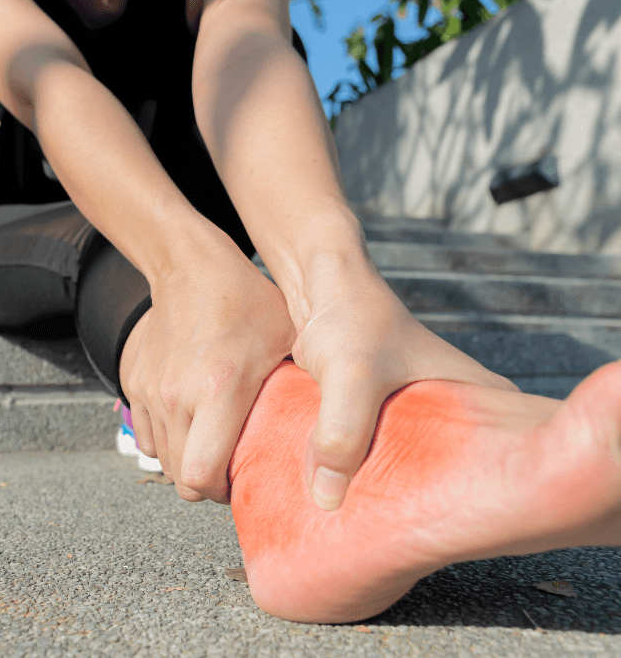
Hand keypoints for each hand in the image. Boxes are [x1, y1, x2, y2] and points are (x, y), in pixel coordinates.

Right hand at [119, 237, 293, 502]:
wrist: (189, 267)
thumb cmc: (245, 303)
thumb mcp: (288, 344)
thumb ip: (301, 393)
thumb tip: (333, 438)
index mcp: (218, 389)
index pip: (201, 476)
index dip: (222, 492)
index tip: (240, 482)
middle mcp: (176, 395)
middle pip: (181, 478)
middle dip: (206, 483)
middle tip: (230, 468)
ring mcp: (149, 390)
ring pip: (161, 458)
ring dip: (186, 461)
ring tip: (212, 446)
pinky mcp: (133, 382)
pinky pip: (145, 433)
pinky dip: (166, 438)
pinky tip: (189, 423)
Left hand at [287, 253, 517, 510]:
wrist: (321, 283)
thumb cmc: (352, 317)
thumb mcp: (352, 374)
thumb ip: (342, 431)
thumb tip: (327, 499)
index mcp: (479, 399)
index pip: (501, 467)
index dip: (477, 502)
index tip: (439, 530)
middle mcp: (458, 411)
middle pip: (453, 477)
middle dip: (425, 508)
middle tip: (391, 539)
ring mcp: (422, 415)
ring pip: (410, 469)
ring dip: (388, 494)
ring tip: (364, 529)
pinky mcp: (386, 417)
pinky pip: (380, 459)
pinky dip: (363, 476)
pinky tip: (344, 502)